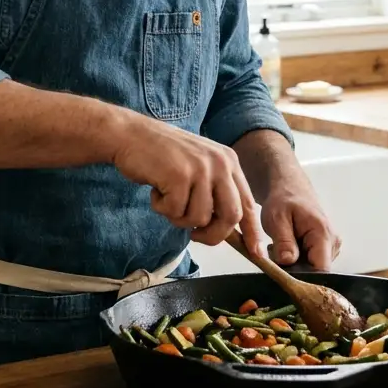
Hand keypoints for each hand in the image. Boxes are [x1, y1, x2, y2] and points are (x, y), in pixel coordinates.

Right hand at [111, 115, 265, 257]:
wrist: (130, 134)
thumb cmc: (161, 155)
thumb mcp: (199, 167)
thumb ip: (216, 192)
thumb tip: (231, 231)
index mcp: (228, 161)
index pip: (247, 203)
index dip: (252, 231)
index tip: (257, 253)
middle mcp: (220, 163)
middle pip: (231, 216)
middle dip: (213, 235)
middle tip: (195, 236)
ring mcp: (200, 169)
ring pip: (200, 218)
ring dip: (178, 217)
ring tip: (166, 197)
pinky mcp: (180, 176)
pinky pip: (176, 212)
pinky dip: (162, 208)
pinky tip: (156, 190)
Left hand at [260, 156, 340, 269]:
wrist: (289, 188)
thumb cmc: (283, 199)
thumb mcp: (276, 218)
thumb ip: (283, 241)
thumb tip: (288, 262)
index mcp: (323, 234)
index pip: (321, 270)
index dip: (303, 277)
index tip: (285, 274)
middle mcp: (333, 242)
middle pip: (317, 272)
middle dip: (296, 269)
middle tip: (277, 254)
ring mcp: (331, 246)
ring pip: (313, 269)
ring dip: (296, 264)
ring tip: (282, 247)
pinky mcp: (326, 248)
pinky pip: (312, 263)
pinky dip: (298, 260)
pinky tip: (289, 247)